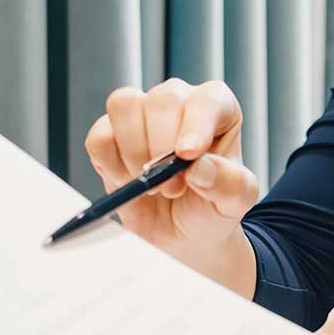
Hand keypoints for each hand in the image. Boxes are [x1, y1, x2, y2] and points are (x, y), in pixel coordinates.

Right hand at [84, 78, 259, 295]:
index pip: (206, 100)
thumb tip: (198, 166)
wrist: (183, 234)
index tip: (187, 155)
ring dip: (135, 152)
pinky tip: (129, 182)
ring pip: (124, 106)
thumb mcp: (234, 201)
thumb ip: (229, 183)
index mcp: (218, 108)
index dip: (196, 124)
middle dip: (163, 148)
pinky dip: (110, 164)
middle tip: (174, 187)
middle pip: (161, 100)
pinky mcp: (109, 135)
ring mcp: (141, 114)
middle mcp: (179, 102)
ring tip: (153, 186)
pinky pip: (99, 136)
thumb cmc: (212, 206)